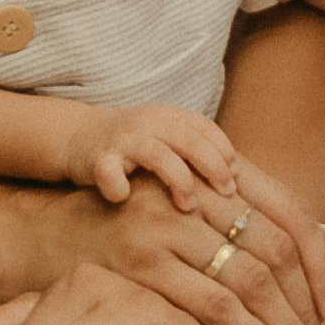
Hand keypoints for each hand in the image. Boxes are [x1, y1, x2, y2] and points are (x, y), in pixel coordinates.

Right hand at [69, 100, 245, 212]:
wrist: (80, 139)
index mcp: (171, 118)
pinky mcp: (98, 158)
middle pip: (190, 140)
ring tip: (189, 206)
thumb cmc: (137, 150)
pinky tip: (127, 200)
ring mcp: (124, 139)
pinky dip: (119, 186)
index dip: (224, 153)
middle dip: (212, 167)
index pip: (206, 129)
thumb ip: (201, 158)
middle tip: (227, 194)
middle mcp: (150, 123)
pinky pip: (110, 171)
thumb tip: (244, 186)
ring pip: (158, 154)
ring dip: (178, 180)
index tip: (237, 180)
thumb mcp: (171, 144)